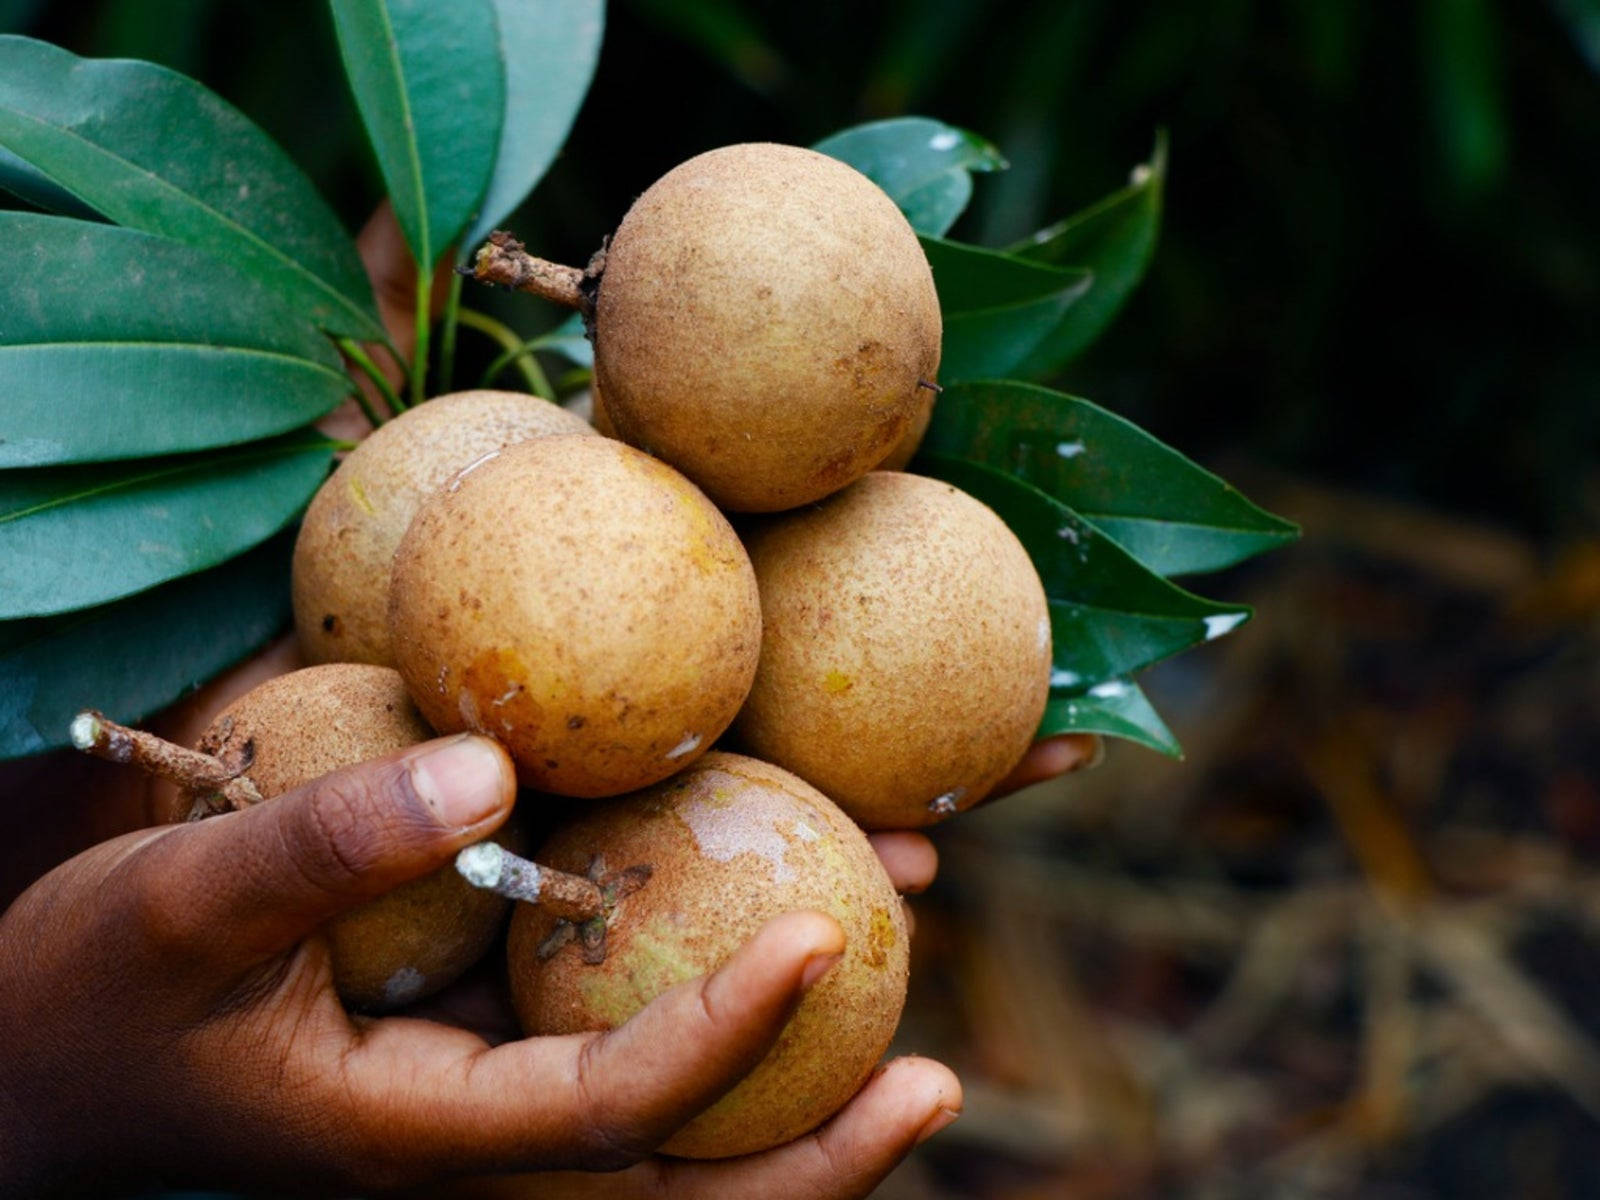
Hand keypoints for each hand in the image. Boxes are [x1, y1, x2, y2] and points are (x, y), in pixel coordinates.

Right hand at [0, 736, 960, 1196]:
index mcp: (417, 1131)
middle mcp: (474, 1143)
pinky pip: (615, 1063)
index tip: (824, 932)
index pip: (607, 1108)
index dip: (723, 1032)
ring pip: (665, 1137)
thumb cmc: (88, 993)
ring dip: (791, 1085)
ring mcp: (480, 1114)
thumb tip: (492, 763)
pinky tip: (760, 927)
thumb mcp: (179, 905)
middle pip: (678, 1185)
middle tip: (941, 1081)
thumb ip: (327, 842)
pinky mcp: (472, 1067)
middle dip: (817, 1154)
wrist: (35, 1065)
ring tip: (907, 998)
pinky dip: (703, 1016)